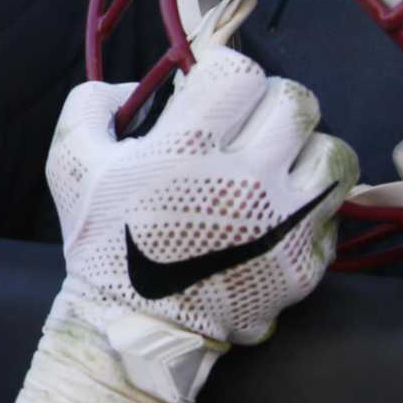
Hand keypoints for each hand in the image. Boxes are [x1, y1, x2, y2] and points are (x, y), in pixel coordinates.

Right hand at [48, 49, 355, 356]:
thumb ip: (92, 105)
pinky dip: (310, 205)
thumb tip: (136, 83)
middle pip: (296, 102)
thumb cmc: (104, 245)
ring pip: (331, 151)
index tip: (212, 92)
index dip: (225, 73)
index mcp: (187, 150)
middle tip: (245, 126)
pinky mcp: (305, 262)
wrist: (136, 331)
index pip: (241, 72)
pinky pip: (333, 209)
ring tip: (273, 166)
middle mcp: (244, 181)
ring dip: (302, 151)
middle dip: (267, 105)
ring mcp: (283, 224)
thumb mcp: (70, 164)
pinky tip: (278, 213)